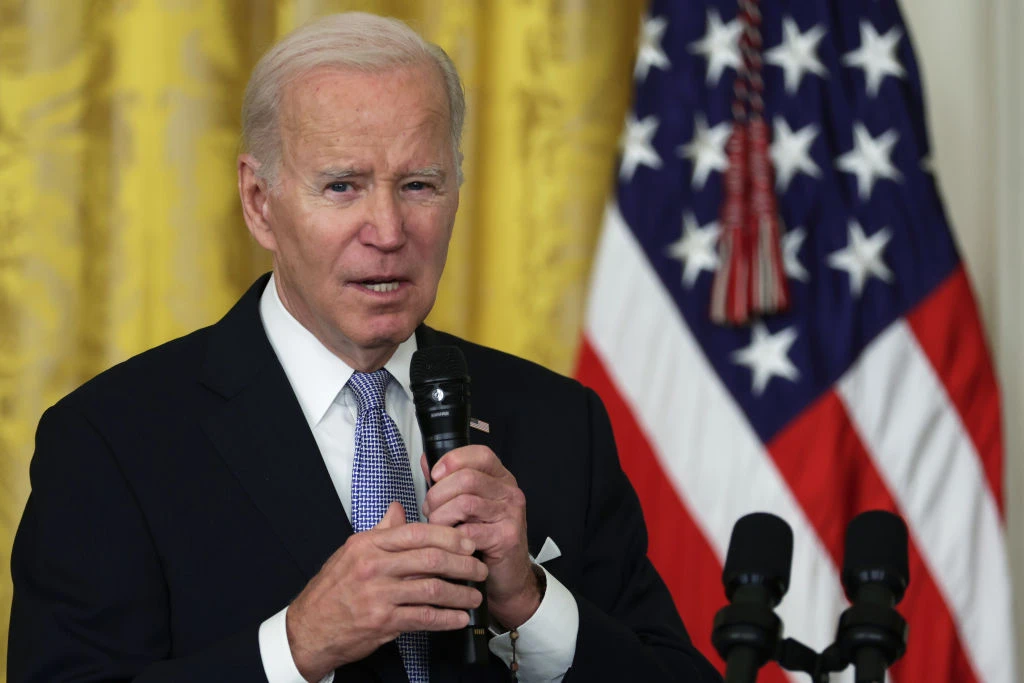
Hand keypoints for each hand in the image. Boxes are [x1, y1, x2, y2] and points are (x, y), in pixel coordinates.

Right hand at [285, 502, 487, 681]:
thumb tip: (398, 508)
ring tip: (475, 596)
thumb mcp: (352, 552)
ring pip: (432, 589)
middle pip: (431, 559)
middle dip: (463, 564)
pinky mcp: (382, 622)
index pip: (417, 533)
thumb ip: (381, 531)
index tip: (468, 542)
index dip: (449, 536)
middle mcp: (374, 567)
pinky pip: (423, 618)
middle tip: (480, 568)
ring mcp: (378, 595)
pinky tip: (459, 618)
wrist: (308, 628)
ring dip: (460, 593)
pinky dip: (446, 619)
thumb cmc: (331, 590)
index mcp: (369, 545)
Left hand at [421, 447, 541, 629]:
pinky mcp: (506, 537)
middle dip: (438, 495)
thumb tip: (427, 460)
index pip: (480, 455)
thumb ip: (449, 483)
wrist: (509, 577)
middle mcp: (509, 493)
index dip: (453, 460)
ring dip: (441, 517)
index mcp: (501, 479)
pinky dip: (451, 538)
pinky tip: (449, 544)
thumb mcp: (470, 506)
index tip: (435, 474)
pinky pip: (468, 532)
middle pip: (466, 478)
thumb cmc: (485, 539)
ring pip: (464, 503)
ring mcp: (511, 514)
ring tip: (437, 527)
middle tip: (430, 510)